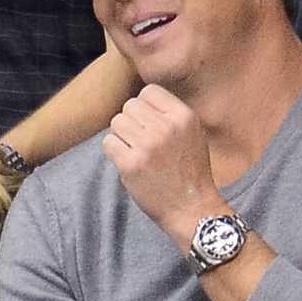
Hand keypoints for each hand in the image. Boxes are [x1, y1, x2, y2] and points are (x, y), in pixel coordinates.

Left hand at [102, 84, 224, 241]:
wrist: (192, 209)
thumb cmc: (190, 172)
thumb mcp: (193, 135)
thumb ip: (171, 115)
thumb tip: (141, 98)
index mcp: (184, 117)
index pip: (148, 91)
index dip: (144, 107)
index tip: (148, 123)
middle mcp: (166, 127)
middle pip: (129, 106)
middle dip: (131, 122)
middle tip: (140, 142)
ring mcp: (148, 145)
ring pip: (117, 122)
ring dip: (121, 137)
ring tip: (135, 152)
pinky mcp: (131, 164)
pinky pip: (108, 142)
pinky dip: (114, 152)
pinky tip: (128, 162)